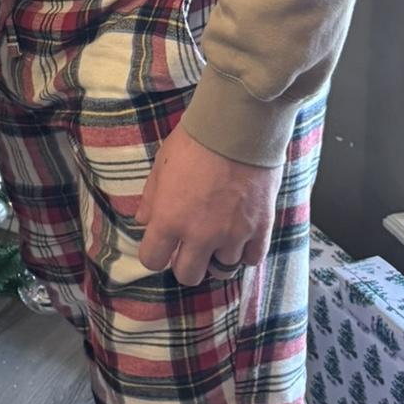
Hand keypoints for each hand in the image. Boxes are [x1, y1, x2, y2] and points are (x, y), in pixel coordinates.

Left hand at [134, 123, 281, 285]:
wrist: (237, 128)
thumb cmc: (194, 141)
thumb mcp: (162, 164)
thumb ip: (151, 198)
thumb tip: (144, 221)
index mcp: (169, 219)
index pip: (152, 260)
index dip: (155, 253)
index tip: (162, 244)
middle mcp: (200, 235)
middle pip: (188, 275)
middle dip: (185, 263)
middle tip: (189, 245)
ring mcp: (232, 235)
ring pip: (223, 268)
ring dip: (218, 254)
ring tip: (218, 234)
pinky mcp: (260, 229)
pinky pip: (251, 259)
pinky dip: (245, 250)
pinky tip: (241, 234)